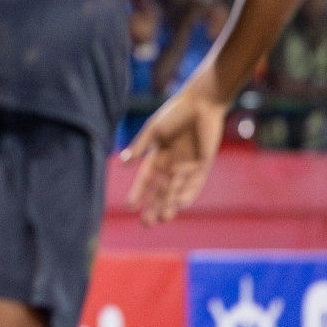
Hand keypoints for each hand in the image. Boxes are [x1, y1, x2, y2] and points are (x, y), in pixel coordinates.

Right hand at [121, 69, 228, 226]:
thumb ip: (140, 147)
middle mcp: (172, 164)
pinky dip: (187, 194)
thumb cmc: (175, 113)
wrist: (202, 102)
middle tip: (146, 223)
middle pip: (160, 190)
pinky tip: (179, 204)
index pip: (146, 179)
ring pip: (176, 190)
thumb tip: (122, 163)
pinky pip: (195, 184)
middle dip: (153, 207)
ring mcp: (188, 165)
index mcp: (157, 155)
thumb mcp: (153, 130)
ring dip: (169, 204)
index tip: (130, 207)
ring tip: (163, 218)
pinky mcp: (204, 164)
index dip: (138, 193)